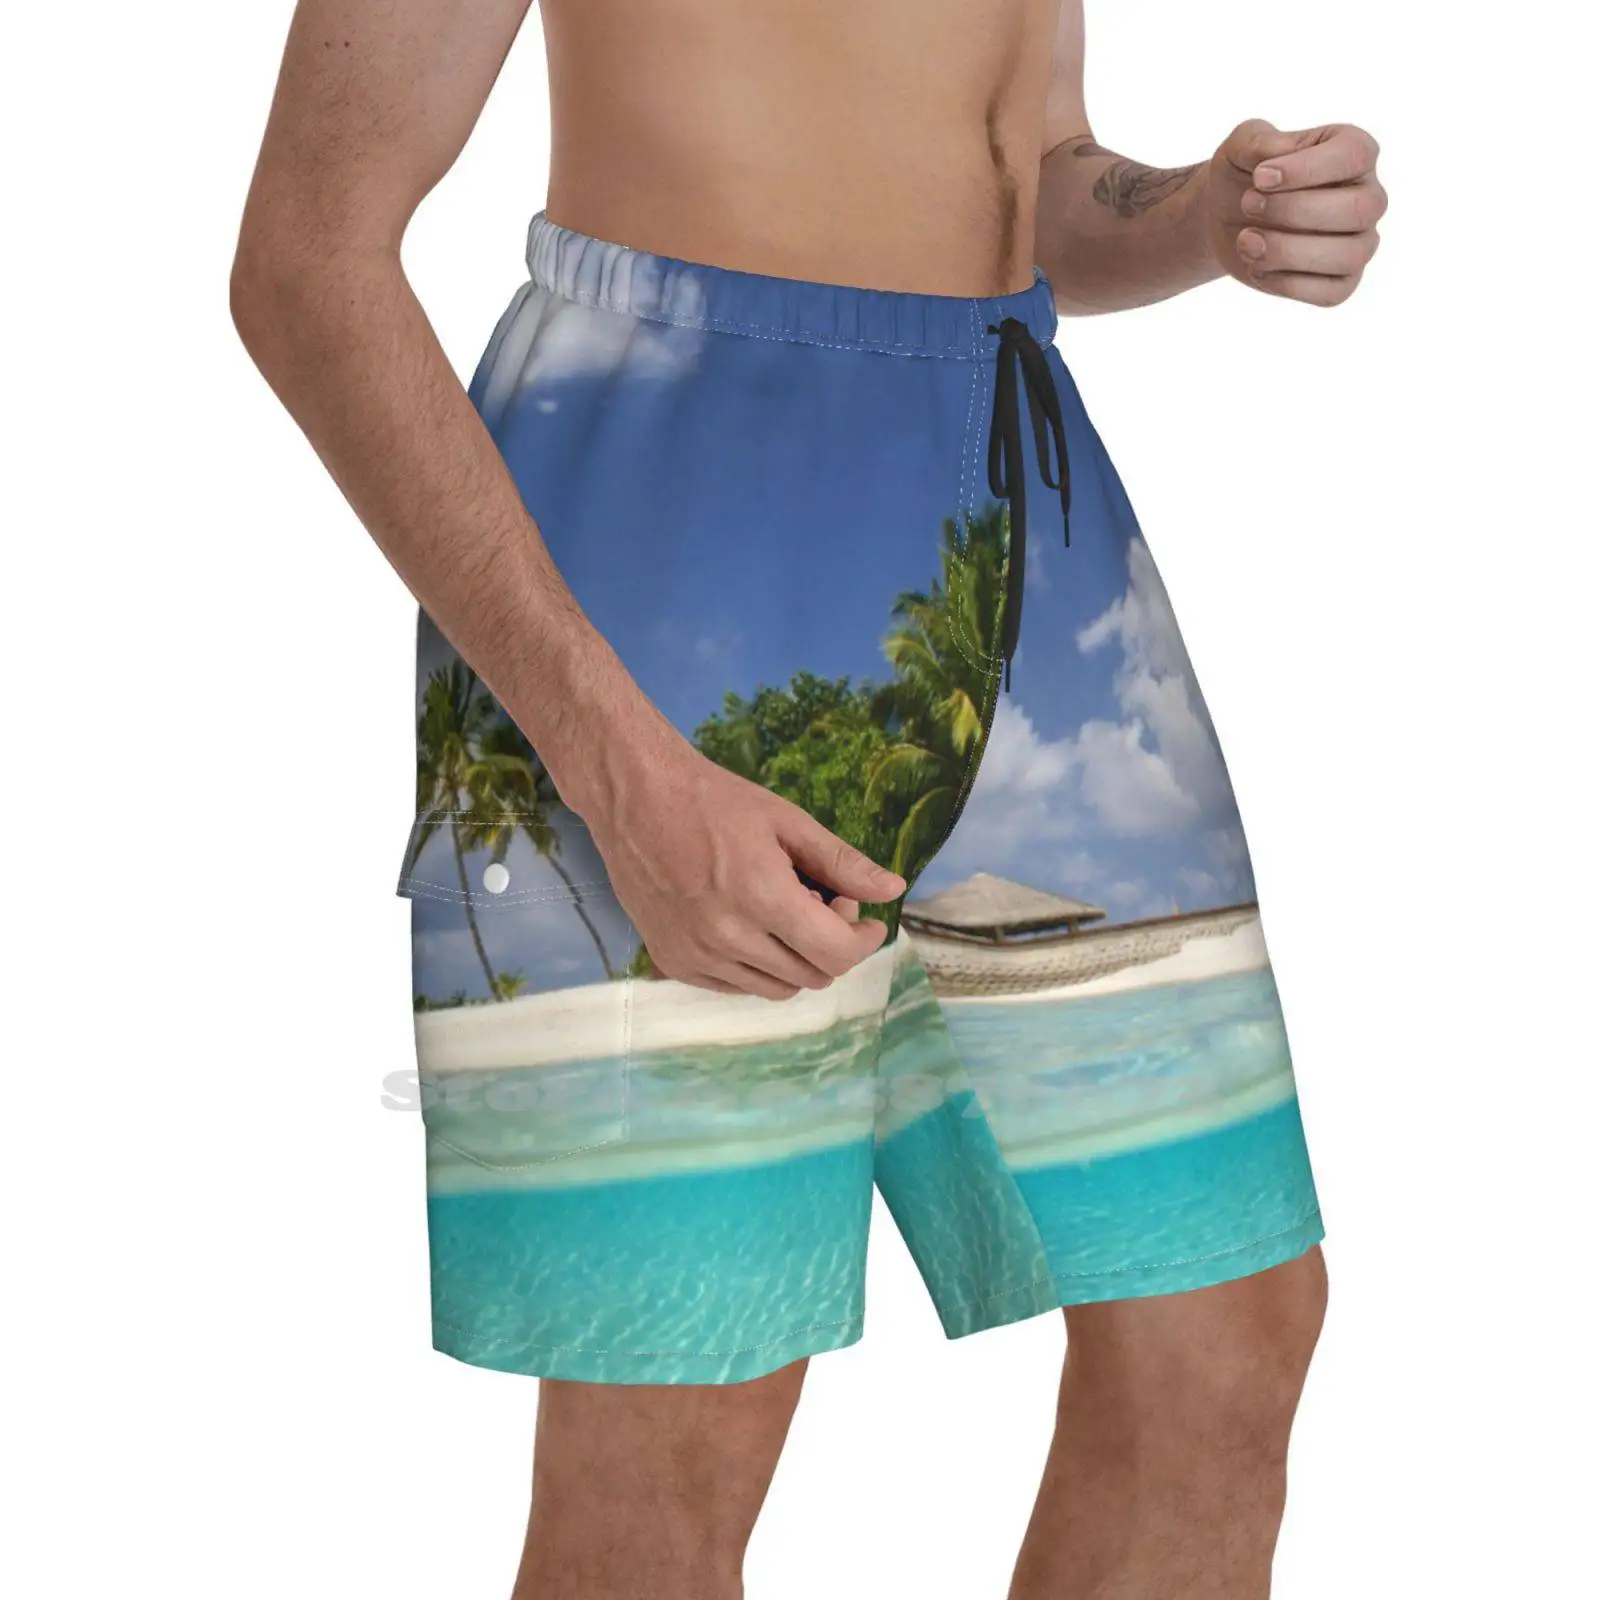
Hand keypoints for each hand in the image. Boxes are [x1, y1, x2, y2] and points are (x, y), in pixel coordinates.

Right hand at [581, 735, 905, 999]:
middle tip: (821, 902)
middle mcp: (729, 938)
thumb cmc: (714, 801)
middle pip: (812, 977)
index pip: (836, 954)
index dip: (863, 941)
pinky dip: (758, 966)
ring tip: (784, 913)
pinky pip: (737, 986)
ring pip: (776, 989)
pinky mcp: (674, 963)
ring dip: (796, 960)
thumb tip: (894, 890)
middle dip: (832, 945)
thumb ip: (842, 862)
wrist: (635, 798)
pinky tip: (751, 925)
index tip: (864, 919)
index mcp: (763, 898)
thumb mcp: (787, 821)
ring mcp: (697, 956)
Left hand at [1206, 120, 1385, 306]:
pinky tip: (1258, 267)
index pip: (1354, 155)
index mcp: (1355, 153)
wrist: (1226, 216)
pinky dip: (1287, 283)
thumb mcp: (1241, 146)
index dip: (1306, 169)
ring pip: (1348, 255)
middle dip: (1294, 211)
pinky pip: (1330, 293)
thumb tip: (1275, 161)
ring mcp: (1359, 243)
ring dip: (1288, 251)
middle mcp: (1368, 197)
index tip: (1260, 177)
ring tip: (1246, 240)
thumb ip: (1257, 141)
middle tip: (1249, 205)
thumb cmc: (1245, 175)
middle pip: (1358, 209)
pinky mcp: (1341, 282)